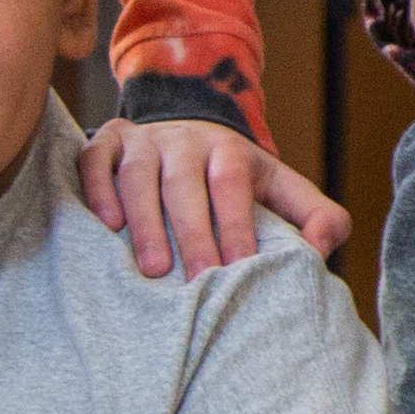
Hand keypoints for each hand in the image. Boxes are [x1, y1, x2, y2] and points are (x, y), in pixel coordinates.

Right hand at [78, 113, 347, 278]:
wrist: (187, 134)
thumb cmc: (237, 181)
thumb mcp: (283, 191)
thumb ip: (319, 218)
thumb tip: (320, 249)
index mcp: (231, 151)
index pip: (233, 184)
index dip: (236, 223)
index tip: (241, 266)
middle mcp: (186, 140)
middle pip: (185, 183)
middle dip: (193, 232)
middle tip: (198, 279)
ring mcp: (144, 140)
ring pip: (139, 175)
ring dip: (144, 221)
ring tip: (153, 269)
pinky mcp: (108, 141)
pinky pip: (95, 160)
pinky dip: (97, 188)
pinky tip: (105, 224)